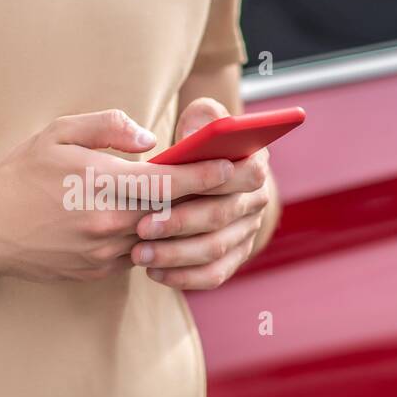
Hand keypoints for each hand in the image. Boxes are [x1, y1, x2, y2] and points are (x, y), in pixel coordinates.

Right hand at [0, 109, 234, 281]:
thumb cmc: (20, 173)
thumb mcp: (59, 132)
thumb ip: (109, 127)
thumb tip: (150, 139)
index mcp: (101, 184)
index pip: (170, 182)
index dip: (206, 175)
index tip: (232, 165)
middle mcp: (108, 223)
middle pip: (174, 214)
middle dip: (207, 199)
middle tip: (236, 185)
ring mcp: (102, 253)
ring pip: (158, 239)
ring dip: (180, 224)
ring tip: (203, 205)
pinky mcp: (95, 272)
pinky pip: (136, 256)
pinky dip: (151, 241)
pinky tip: (157, 226)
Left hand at [129, 97, 272, 289]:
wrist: (202, 176)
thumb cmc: (195, 144)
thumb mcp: (200, 120)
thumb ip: (202, 118)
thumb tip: (195, 134)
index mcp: (254, 162)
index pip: (247, 172)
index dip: (211, 181)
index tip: (171, 187)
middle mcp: (257, 200)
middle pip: (222, 216)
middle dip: (180, 223)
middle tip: (141, 228)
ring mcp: (247, 232)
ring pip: (216, 251)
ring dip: (176, 255)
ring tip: (140, 254)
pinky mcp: (234, 257)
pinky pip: (214, 275)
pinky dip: (184, 278)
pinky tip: (154, 274)